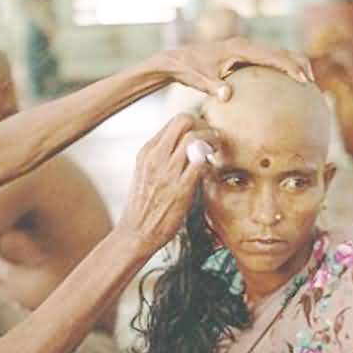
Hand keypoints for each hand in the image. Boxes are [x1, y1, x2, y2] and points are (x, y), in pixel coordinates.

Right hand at [117, 114, 215, 254]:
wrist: (136, 232)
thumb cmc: (143, 206)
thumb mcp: (145, 173)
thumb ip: (162, 157)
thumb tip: (185, 146)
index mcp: (147, 152)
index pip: (174, 121)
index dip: (195, 123)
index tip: (204, 135)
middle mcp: (155, 157)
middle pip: (184, 120)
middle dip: (204, 124)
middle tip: (213, 138)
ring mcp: (167, 172)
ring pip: (194, 137)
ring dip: (212, 140)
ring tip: (217, 150)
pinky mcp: (180, 189)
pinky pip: (200, 162)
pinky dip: (211, 160)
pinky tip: (212, 167)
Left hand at [143, 37, 313, 100]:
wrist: (176, 59)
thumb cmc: (188, 70)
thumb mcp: (199, 80)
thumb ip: (214, 87)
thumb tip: (227, 96)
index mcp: (238, 48)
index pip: (272, 56)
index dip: (290, 66)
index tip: (303, 79)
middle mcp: (243, 45)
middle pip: (278, 51)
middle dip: (298, 63)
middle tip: (311, 82)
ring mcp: (242, 48)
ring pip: (273, 53)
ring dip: (290, 64)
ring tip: (304, 82)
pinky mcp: (239, 55)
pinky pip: (263, 60)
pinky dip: (276, 68)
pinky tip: (281, 85)